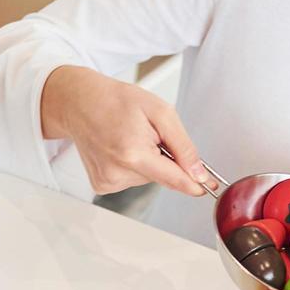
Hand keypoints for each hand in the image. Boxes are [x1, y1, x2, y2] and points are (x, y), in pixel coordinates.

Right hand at [39, 65, 220, 196]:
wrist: (78, 102)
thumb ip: (182, 145)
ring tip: (130, 138)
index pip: (174, 179)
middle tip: (149, 134)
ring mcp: (107, 182)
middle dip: (166, 159)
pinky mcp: (101, 185)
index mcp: (132, 154)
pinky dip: (134, 165)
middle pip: (163, 177)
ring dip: (148, 161)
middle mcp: (117, 172)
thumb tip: (199, 173)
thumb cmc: (117, 101)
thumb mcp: (160, 112)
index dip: (196, 183)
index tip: (211, 188)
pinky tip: (120, 149)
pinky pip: (132, 179)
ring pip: (148, 178)